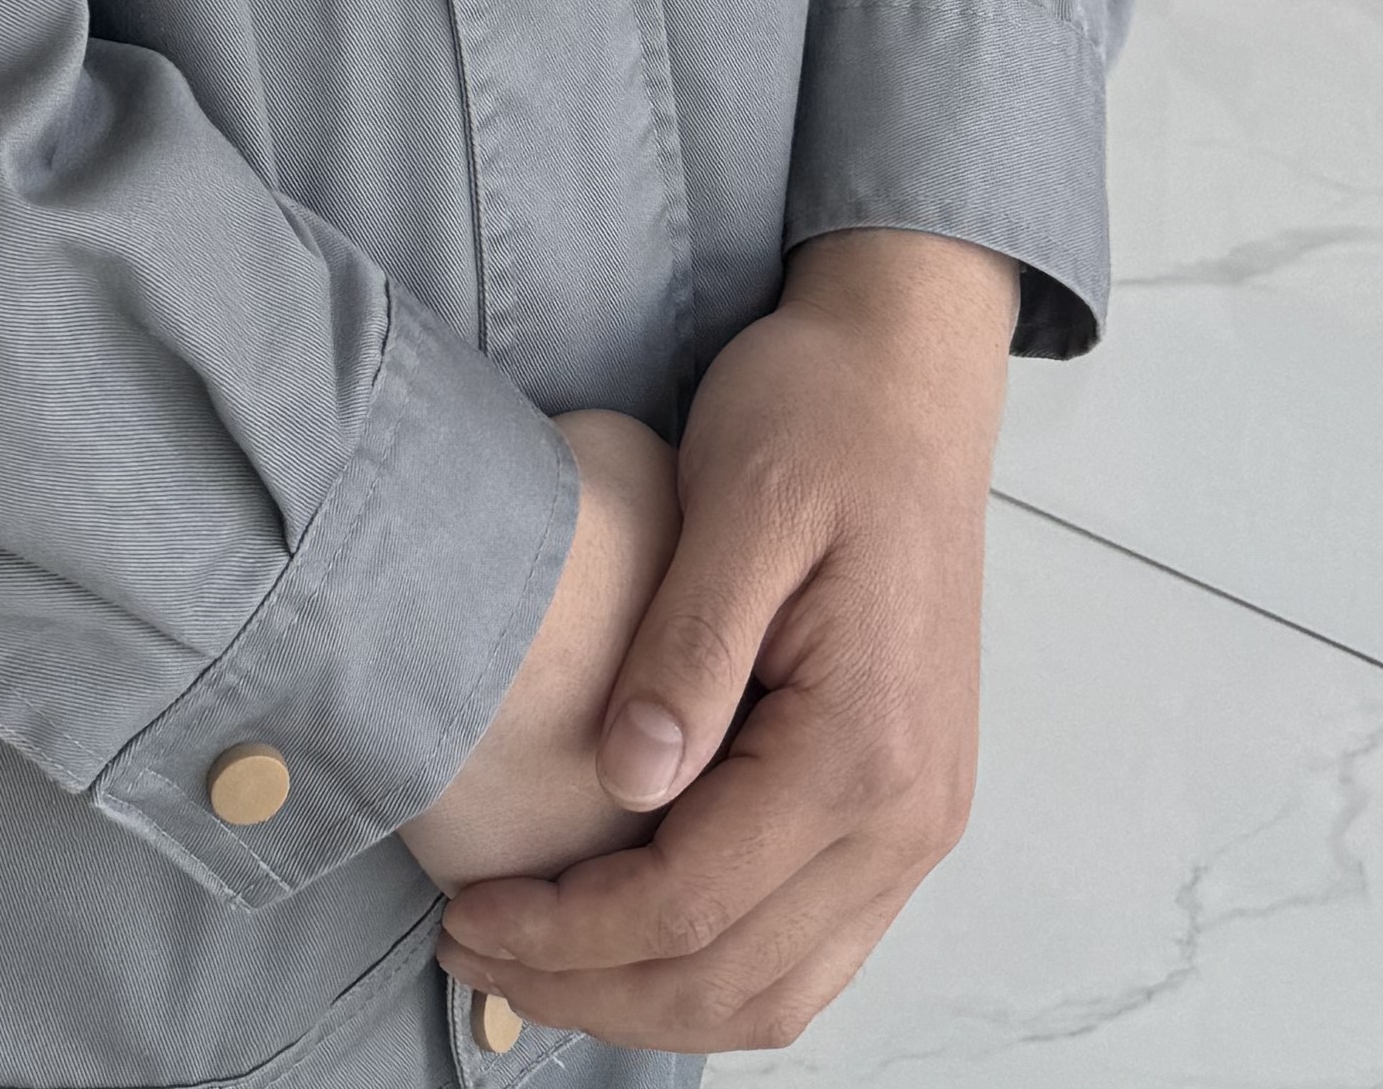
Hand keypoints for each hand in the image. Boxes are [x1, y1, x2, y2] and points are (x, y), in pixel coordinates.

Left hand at [433, 234, 1011, 1056]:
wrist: (911, 378)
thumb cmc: (821, 416)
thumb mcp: (742, 499)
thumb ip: (688, 648)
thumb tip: (628, 782)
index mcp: (866, 747)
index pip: (695, 899)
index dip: (569, 929)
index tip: (468, 914)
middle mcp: (910, 815)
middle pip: (737, 980)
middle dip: (594, 989)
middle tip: (474, 957)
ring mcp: (915, 823)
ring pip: (780, 992)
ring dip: (651, 1003)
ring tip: (532, 967)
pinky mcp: (899, 811)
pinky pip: (807, 947)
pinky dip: (710, 970)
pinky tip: (624, 936)